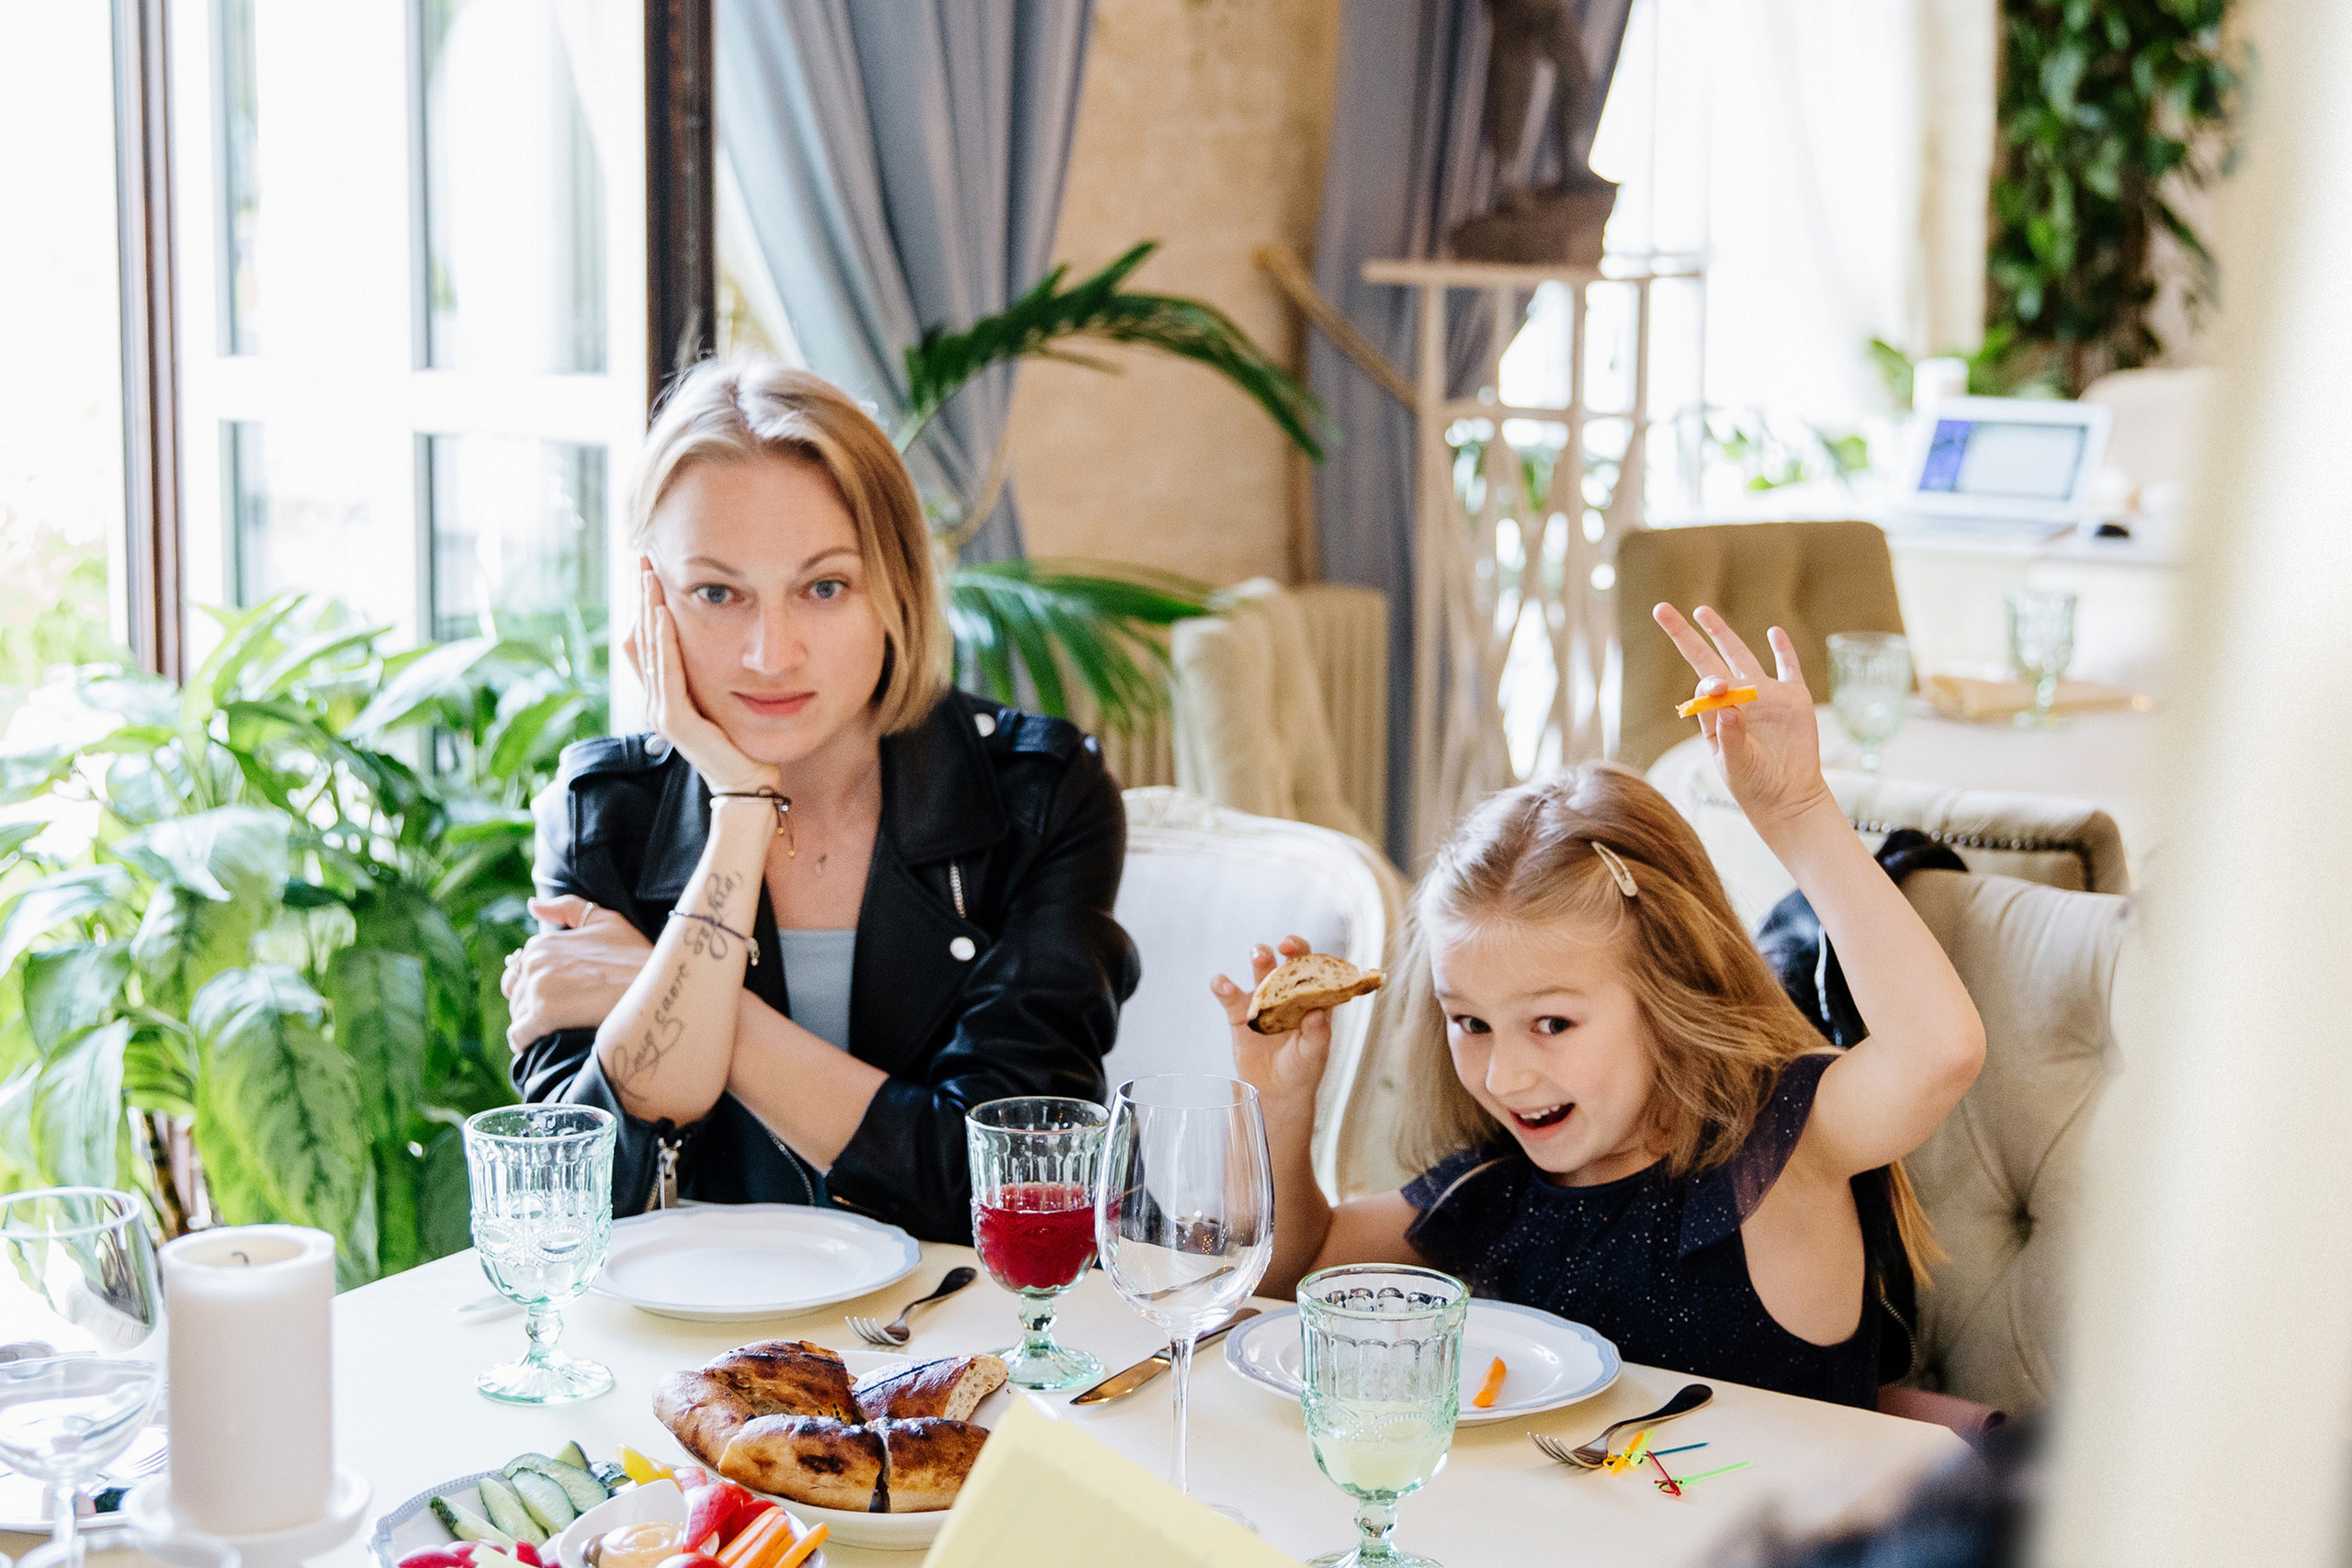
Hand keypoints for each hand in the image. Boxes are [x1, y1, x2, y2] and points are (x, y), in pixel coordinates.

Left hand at [502, 895, 655, 1048]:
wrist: (656, 986)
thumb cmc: (635, 955)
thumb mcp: (606, 921)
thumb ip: (567, 908)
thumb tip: (532, 905)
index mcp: (542, 943)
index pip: (519, 973)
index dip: (540, 987)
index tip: (565, 997)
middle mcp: (533, 963)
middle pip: (516, 996)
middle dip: (534, 1007)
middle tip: (565, 1016)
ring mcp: (537, 988)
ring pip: (517, 1017)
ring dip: (534, 1027)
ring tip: (563, 1030)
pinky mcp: (543, 1015)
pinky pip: (519, 1037)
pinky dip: (529, 1043)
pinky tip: (549, 1044)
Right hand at [621, 560, 779, 795]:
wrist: (748, 787)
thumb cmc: (744, 743)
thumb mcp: (725, 698)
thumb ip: (715, 673)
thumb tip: (726, 638)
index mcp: (666, 693)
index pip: (647, 639)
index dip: (646, 603)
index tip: (650, 567)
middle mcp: (657, 700)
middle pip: (642, 636)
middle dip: (643, 595)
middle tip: (643, 556)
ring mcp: (663, 712)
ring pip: (650, 649)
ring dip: (649, 608)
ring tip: (649, 573)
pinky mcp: (677, 723)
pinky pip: (668, 674)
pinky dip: (665, 642)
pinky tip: (663, 612)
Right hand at [1212, 936, 1330, 1133]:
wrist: (1277, 1093)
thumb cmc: (1303, 1071)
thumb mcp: (1313, 1056)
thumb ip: (1317, 1035)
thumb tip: (1318, 1013)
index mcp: (1312, 1000)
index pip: (1316, 970)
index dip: (1314, 956)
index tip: (1310, 953)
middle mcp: (1288, 995)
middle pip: (1289, 962)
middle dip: (1288, 947)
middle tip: (1284, 946)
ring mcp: (1263, 1002)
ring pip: (1260, 970)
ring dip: (1260, 957)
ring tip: (1258, 955)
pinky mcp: (1240, 1014)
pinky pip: (1229, 995)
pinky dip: (1223, 986)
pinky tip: (1222, 984)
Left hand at [1652, 603, 1835, 835]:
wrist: (1789, 797)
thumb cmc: (1753, 784)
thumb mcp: (1737, 765)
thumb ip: (1730, 736)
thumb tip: (1724, 703)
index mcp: (1716, 714)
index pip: (1702, 685)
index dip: (1706, 680)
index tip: (1715, 685)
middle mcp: (1736, 699)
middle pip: (1708, 657)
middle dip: (1687, 634)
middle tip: (1662, 610)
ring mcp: (1765, 696)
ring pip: (1741, 655)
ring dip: (1722, 633)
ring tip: (1703, 612)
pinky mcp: (1793, 698)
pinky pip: (1789, 668)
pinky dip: (1783, 650)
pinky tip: (1774, 632)